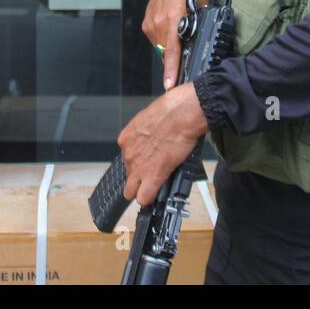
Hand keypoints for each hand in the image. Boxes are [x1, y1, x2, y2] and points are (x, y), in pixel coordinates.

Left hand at [117, 83, 209, 205]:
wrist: (182, 113)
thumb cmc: (172, 109)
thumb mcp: (151, 118)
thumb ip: (148, 132)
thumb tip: (154, 138)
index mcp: (127, 138)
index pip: (127, 158)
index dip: (138, 162)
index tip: (146, 162)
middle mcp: (128, 153)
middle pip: (128, 175)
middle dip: (138, 177)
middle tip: (152, 175)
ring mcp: (137, 167)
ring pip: (132, 190)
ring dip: (144, 188)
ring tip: (158, 183)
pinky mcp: (151, 177)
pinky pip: (144, 197)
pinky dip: (150, 199)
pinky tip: (155, 196)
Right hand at [141, 0, 208, 89]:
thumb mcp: (201, 3)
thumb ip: (200, 23)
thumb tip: (203, 40)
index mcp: (173, 17)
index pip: (172, 50)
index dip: (171, 69)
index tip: (169, 84)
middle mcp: (159, 22)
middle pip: (168, 52)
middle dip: (176, 59)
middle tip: (186, 59)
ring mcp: (151, 22)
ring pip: (162, 46)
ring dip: (171, 46)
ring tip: (180, 34)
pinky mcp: (147, 22)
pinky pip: (157, 38)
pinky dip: (165, 38)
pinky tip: (172, 29)